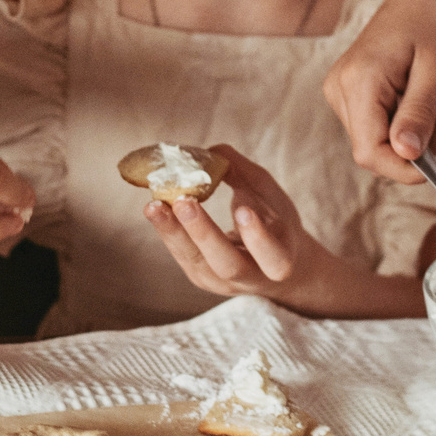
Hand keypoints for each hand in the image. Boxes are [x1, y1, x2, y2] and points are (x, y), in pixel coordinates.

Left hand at [142, 148, 395, 317]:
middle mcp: (252, 279)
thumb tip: (211, 151)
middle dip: (204, 233)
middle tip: (184, 202)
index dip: (258, 238)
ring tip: (154, 205)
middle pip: (228, 265)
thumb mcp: (271, 197)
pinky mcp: (201, 278)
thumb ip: (245, 174)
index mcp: (282, 260)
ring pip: (197, 263)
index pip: (274, 257)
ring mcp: (223, 283)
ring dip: (174, 233)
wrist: (273, 263)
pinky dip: (169, 232)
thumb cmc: (275, 222)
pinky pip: (183, 256)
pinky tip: (155, 209)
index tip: (243, 210)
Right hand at [323, 0, 435, 184]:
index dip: (404, 170)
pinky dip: (409, 123)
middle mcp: (340, 87)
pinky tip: (428, 98)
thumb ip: (419, 114)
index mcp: (358, 80)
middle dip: (419, 147)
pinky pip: (380, 126)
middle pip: (374, 149)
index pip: (370, 151)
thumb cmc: (435, 20)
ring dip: (418, 134)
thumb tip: (406, 155)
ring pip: (379, 141)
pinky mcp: (352, 91)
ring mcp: (342, 89)